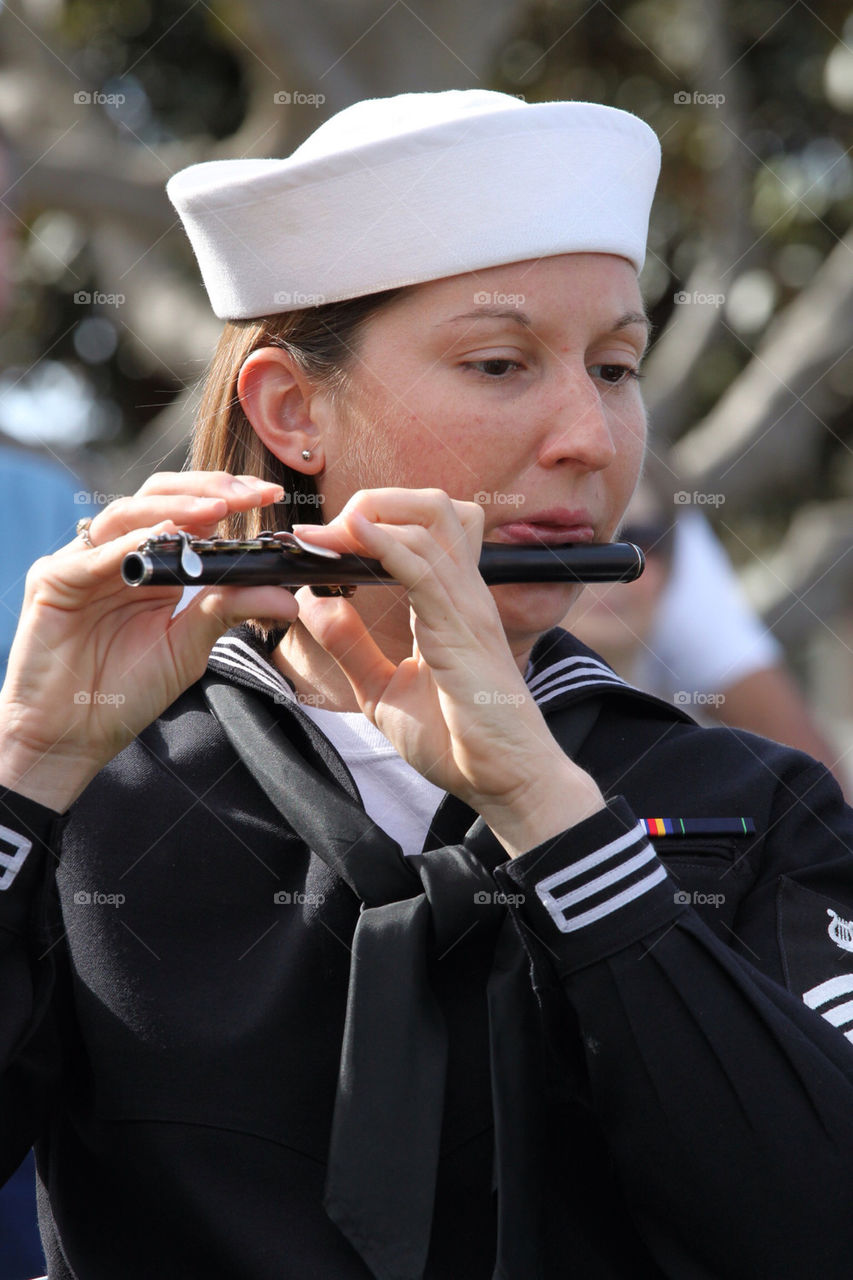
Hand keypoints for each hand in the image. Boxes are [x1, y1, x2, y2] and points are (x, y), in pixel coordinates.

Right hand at [0, 471, 297, 810]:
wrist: (73, 736)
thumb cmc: (127, 692)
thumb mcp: (190, 646)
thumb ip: (230, 610)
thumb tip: (290, 598)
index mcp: (154, 565)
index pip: (189, 512)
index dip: (228, 496)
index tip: (269, 493)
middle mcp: (119, 554)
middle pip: (157, 497)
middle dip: (206, 489)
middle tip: (248, 495)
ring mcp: (84, 563)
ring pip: (126, 514)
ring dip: (173, 509)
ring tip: (215, 511)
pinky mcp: (52, 580)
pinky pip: (92, 556)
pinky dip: (128, 545)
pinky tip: (161, 540)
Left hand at [292, 488, 603, 855]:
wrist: (504, 781)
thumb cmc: (458, 741)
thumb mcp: (384, 690)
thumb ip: (350, 645)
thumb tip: (312, 602)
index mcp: (450, 602)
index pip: (424, 528)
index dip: (372, 519)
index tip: (319, 541)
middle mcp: (464, 593)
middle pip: (434, 506)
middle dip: (376, 501)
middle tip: (328, 535)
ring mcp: (467, 607)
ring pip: (432, 521)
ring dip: (371, 517)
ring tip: (325, 538)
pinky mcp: (462, 629)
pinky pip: (424, 567)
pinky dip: (384, 545)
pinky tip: (351, 540)